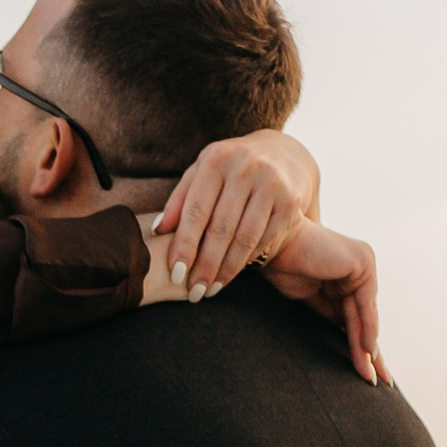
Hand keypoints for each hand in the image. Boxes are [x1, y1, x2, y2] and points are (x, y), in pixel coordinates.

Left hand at [152, 126, 320, 297]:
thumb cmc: (229, 168)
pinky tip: (232, 275)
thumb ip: (179, 200)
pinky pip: (265, 239)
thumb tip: (157, 230)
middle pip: (221, 228)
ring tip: (211, 290)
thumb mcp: (202, 173)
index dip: (185, 245)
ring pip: (245, 238)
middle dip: (205, 265)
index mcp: (217, 160)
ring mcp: (272, 184)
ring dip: (227, 270)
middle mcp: (246, 168)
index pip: (196, 210)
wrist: (280, 153)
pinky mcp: (290, 202)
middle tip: (194, 292)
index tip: (176, 274)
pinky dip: (247, 260)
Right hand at [261, 220, 383, 383]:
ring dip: (367, 349)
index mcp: (345, 274)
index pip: (354, 317)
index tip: (364, 372)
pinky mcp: (362, 263)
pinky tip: (366, 352)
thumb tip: (348, 342)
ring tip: (370, 377)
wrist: (269, 243)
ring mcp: (363, 264)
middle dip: (369, 353)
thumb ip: (330, 315)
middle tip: (378, 382)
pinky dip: (366, 329)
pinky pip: (364, 305)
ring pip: (365, 316)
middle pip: (363, 319)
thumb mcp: (310, 299)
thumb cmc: (281, 268)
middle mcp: (358, 267)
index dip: (358, 345)